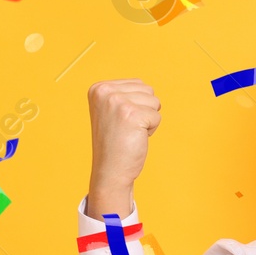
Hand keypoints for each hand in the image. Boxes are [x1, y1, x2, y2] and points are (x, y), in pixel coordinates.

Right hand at [86, 79, 160, 214]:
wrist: (110, 170)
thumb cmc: (115, 142)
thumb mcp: (112, 110)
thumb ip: (124, 94)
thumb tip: (145, 87)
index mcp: (98, 88)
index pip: (137, 83)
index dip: (136, 104)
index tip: (120, 120)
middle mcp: (105, 92)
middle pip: (147, 90)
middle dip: (144, 110)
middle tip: (126, 128)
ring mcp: (117, 102)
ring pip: (154, 101)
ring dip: (148, 119)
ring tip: (130, 132)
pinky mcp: (132, 115)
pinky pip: (157, 116)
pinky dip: (151, 129)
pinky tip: (135, 138)